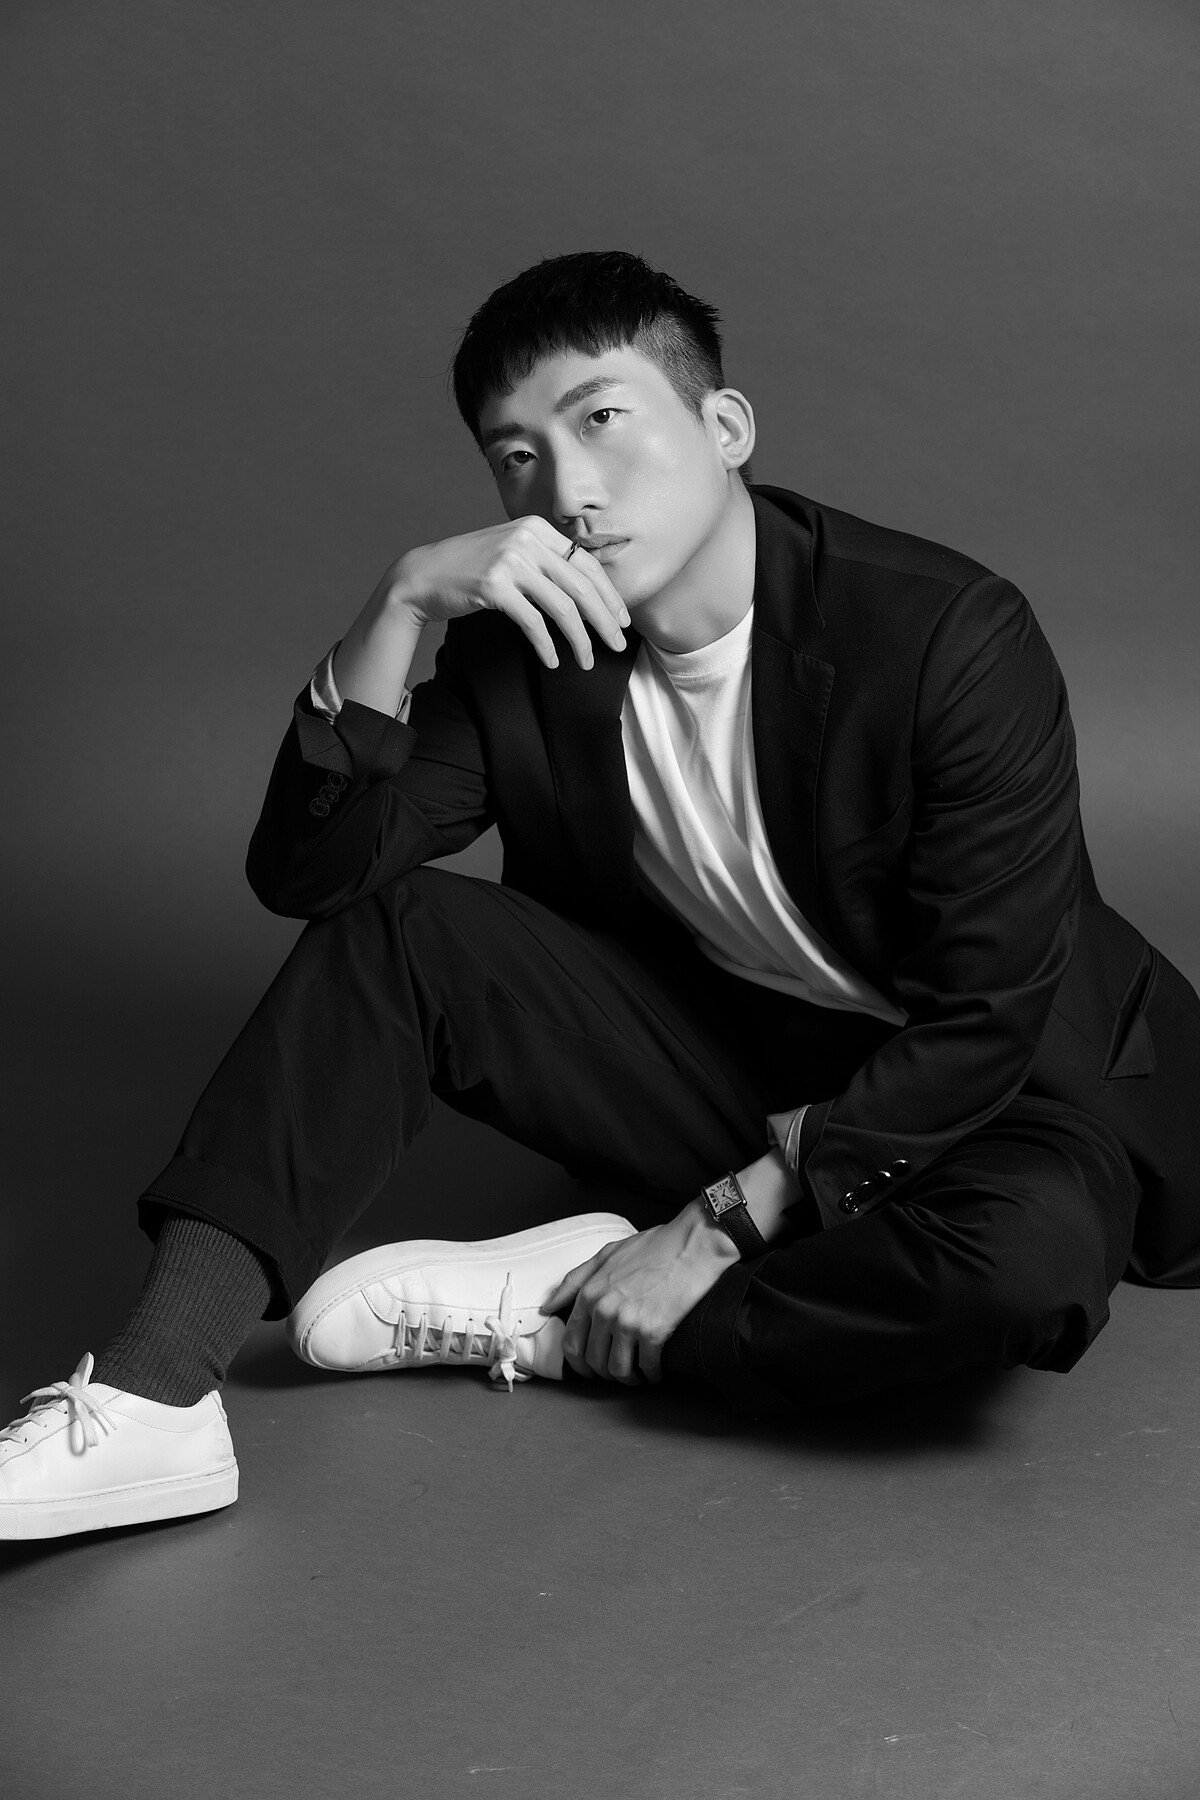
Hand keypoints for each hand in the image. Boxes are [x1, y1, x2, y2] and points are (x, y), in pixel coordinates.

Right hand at [391, 516, 629, 671]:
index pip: (588, 564)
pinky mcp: (494, 586)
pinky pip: (533, 623)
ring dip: (580, 640)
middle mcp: (527, 540)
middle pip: (583, 587)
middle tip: (619, 645)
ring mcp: (510, 561)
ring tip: (587, 662)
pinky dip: (547, 646)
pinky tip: (553, 661)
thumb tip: (588, 591)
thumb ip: (545, 560)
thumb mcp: (512, 551)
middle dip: (606, 621)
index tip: (622, 620)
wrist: (423, 576)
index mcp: (538, 529)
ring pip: (563, 608)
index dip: (610, 595)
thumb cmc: (471, 569)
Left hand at [541, 1201, 740, 1385]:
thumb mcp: (607, 1255)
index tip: (590, 1369)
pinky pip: (646, 1367)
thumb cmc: (655, 1246)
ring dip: (628, 1379)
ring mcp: (628, 1322)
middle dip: (604, 1373)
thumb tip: (548, 1306)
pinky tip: (656, 1372)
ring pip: (617, 1369)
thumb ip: (575, 1280)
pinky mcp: (654, 1331)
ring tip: (638, 1376)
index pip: (571, 1342)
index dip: (580, 1363)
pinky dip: (652, 1375)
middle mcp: (604, 1310)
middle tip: (618, 1373)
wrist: (693, 1244)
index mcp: (590, 1293)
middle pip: (593, 1361)